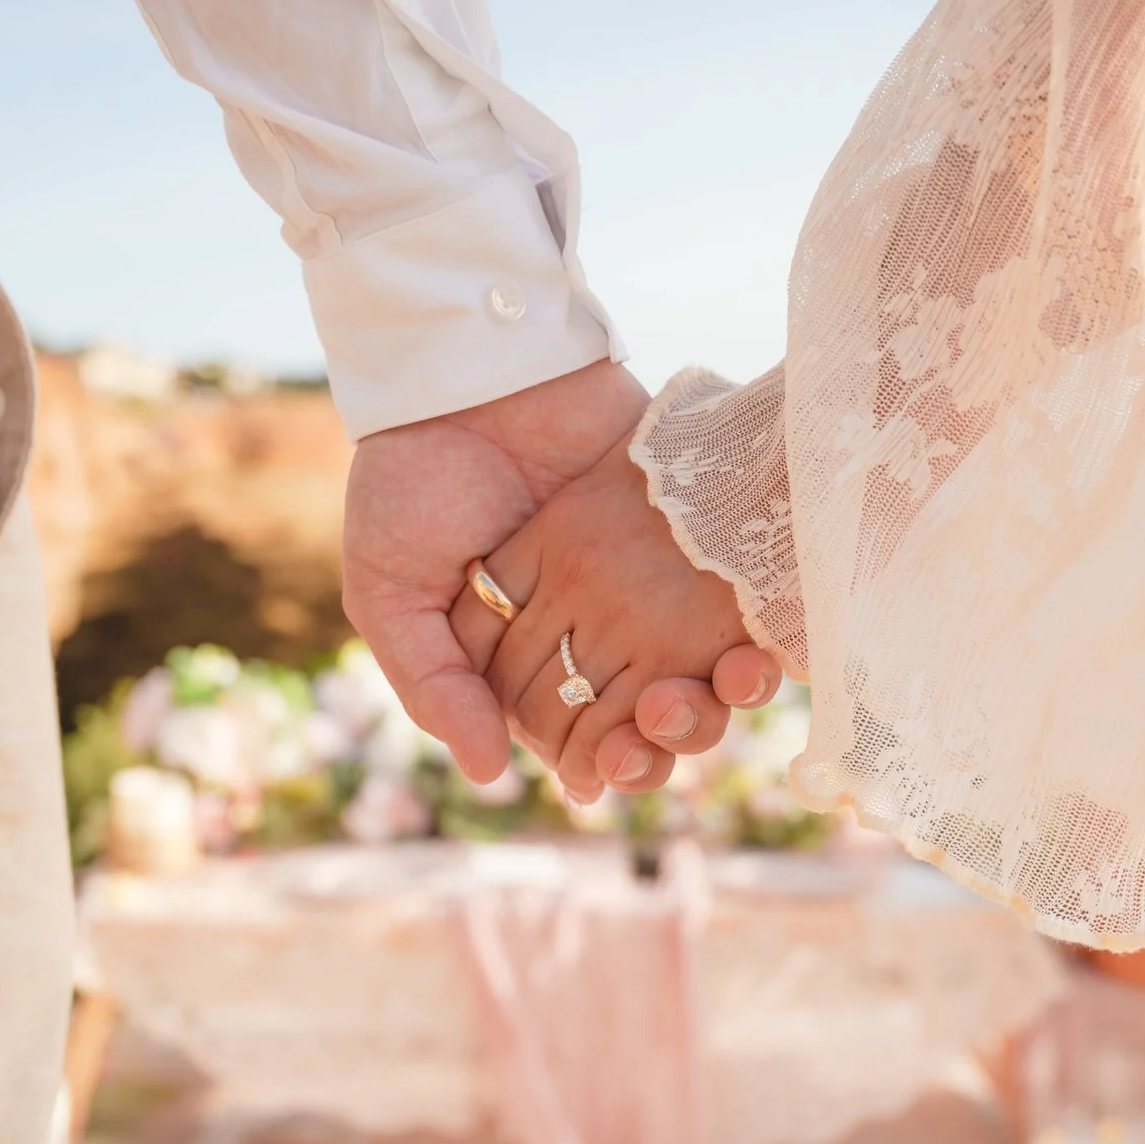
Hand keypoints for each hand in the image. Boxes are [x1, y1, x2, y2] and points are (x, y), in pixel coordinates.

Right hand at [343, 361, 752, 783]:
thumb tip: (491, 775)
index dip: (605, 767)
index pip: (583, 739)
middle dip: (669, 742)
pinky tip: (753, 655)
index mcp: (527, 659)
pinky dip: (753, 635)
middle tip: (661, 736)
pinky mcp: (691, 532)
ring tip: (711, 694)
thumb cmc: (411, 479)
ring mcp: (650, 583)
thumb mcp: (390, 591)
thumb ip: (433, 685)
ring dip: (718, 700)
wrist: (468, 367)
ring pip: (705, 669)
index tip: (609, 776)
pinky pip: (735, 597)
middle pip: (654, 716)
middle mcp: (597, 631)